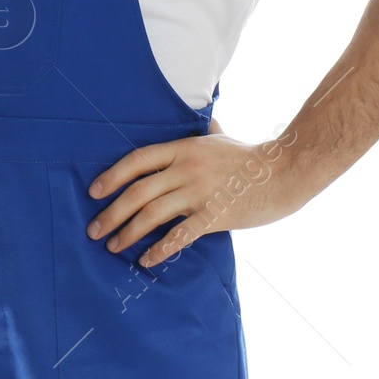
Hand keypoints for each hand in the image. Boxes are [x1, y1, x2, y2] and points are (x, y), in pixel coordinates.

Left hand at [85, 127, 303, 267]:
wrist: (285, 173)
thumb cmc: (251, 157)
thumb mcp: (220, 138)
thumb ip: (204, 132)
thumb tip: (202, 118)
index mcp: (183, 148)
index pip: (137, 160)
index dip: (112, 176)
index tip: (94, 191)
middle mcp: (186, 169)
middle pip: (138, 191)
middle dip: (111, 212)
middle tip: (94, 230)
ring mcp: (199, 193)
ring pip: (152, 215)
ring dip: (128, 233)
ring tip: (112, 246)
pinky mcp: (215, 216)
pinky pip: (179, 235)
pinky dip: (159, 250)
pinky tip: (145, 260)